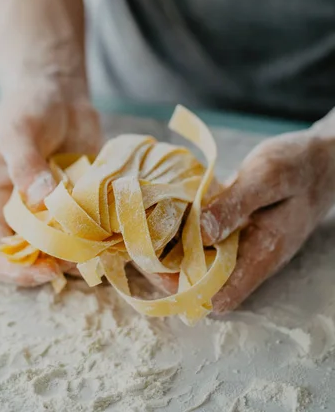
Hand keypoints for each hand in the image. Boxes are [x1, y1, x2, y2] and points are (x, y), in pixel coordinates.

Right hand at [0, 76, 101, 286]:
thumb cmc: (28, 108)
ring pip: (70, 247)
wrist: (59, 94)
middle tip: (87, 252)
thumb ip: (26, 164)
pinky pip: (94, 226)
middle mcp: (25, 214)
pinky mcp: (84, 202)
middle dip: (60, 263)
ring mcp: (56, 211)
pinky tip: (124, 224)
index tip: (48, 269)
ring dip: (88, 249)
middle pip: (36, 258)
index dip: (19, 270)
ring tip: (109, 239)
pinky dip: (108, 231)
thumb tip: (41, 200)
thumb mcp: (19, 132)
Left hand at [150, 127, 334, 311]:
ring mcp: (243, 240)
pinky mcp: (237, 224)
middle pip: (202, 279)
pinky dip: (185, 226)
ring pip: (200, 257)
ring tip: (143, 223)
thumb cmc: (300, 164)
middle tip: (137, 239)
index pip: (218, 296)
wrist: (323, 156)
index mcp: (262, 253)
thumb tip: (199, 233)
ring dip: (172, 245)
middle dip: (167, 266)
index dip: (182, 289)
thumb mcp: (268, 176)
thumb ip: (235, 205)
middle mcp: (250, 255)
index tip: (151, 264)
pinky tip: (165, 207)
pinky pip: (206, 235)